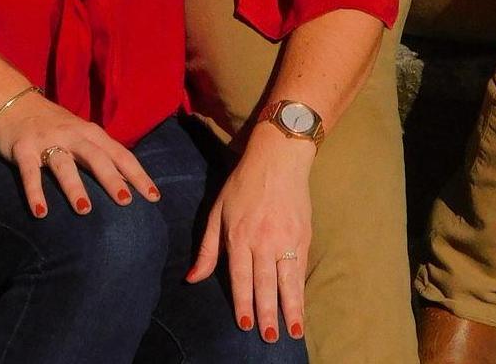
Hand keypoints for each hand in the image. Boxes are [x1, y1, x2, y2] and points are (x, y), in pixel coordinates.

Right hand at [0, 91, 159, 218]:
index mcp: (90, 133)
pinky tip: (40, 212)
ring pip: (64, 164)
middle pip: (96, 157)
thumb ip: (99, 154)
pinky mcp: (23, 148)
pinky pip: (30, 172)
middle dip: (111, 179)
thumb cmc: (53, 124)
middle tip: (126, 202)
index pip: (120, 154)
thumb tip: (126, 183)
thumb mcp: (79, 134)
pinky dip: (35, 191)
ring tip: (85, 210)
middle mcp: (72, 134)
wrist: (14, 100)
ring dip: (74, 186)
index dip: (137, 174)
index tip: (154, 196)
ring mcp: (47, 140)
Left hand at [187, 124, 312, 343]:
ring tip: (292, 331)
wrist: (278, 158)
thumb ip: (208, 248)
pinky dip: (301, 290)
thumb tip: (192, 279)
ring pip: (287, 280)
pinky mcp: (303, 235)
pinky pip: (300, 269)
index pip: (241, 276)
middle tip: (269, 338)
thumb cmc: (243, 184)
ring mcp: (286, 238)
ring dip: (290, 308)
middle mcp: (263, 240)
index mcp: (239, 235)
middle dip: (267, 312)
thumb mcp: (217, 211)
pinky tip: (301, 307)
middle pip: (265, 282)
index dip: (243, 302)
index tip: (245, 325)